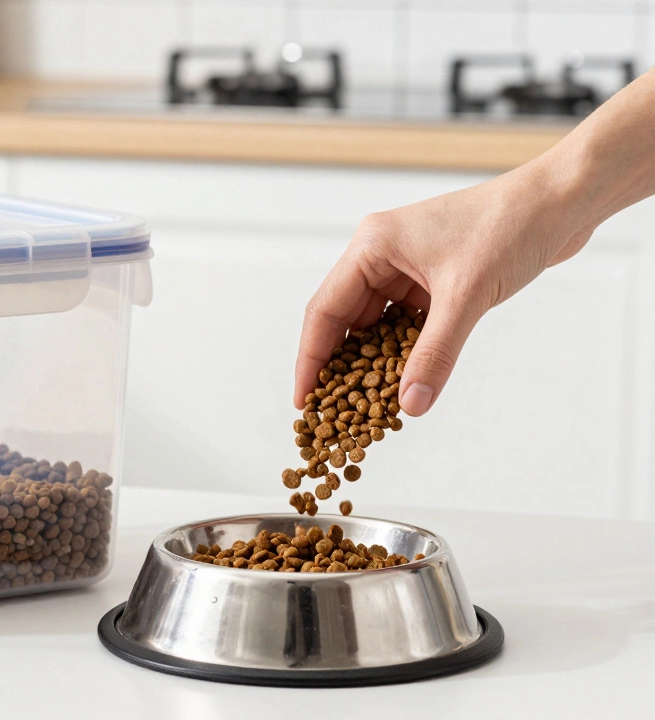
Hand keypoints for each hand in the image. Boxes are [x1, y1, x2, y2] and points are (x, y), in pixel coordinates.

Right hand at [293, 163, 595, 415]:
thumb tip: (409, 404)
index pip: (324, 311)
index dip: (311, 360)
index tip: (306, 401)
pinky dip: (406, 353)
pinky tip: (407, 382)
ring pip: (377, 326)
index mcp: (372, 246)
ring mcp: (408, 267)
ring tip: (368, 406)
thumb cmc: (511, 226)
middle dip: (340, 368)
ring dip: (375, 364)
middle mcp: (382, 255)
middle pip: (345, 322)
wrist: (563, 202)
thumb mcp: (466, 297)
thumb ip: (435, 354)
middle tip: (332, 413)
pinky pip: (407, 325)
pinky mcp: (435, 280)